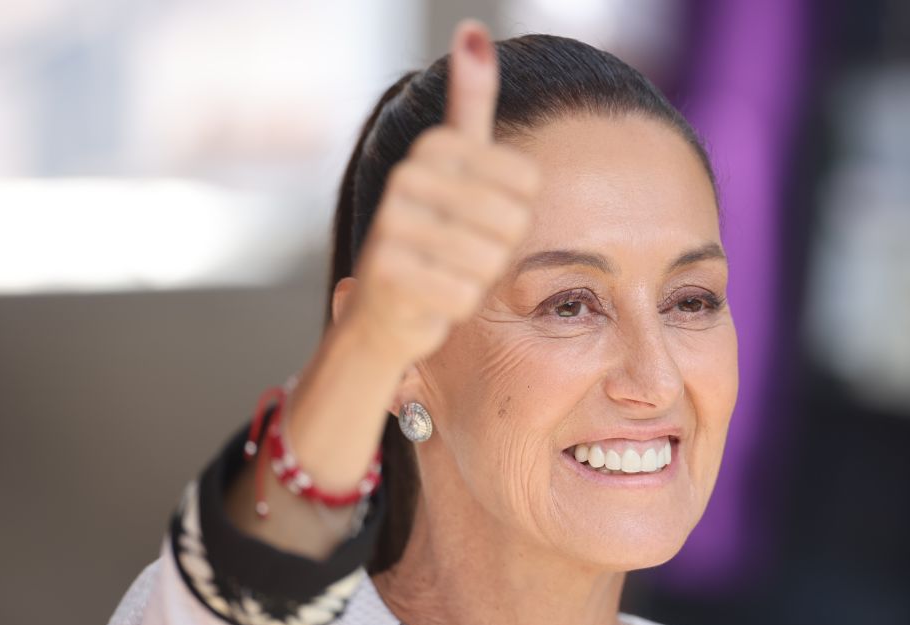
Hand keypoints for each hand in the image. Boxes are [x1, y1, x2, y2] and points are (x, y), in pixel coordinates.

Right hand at [342, 20, 539, 369]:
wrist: (382, 310)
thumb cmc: (433, 235)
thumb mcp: (457, 164)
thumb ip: (470, 102)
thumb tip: (473, 29)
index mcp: (433, 147)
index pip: (527, 183)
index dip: (516, 212)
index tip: (478, 218)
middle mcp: (406, 177)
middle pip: (513, 221)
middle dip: (498, 249)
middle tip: (463, 252)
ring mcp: (391, 225)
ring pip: (491, 261)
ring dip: (477, 278)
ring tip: (445, 272)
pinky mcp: (386, 274)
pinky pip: (464, 295)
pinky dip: (456, 306)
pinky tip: (431, 298)